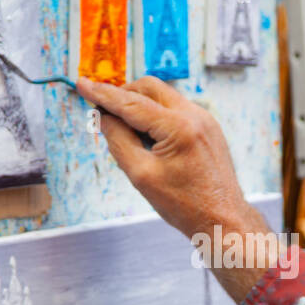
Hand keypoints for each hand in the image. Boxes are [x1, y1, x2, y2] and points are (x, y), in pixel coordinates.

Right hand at [77, 76, 276, 301]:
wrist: (222, 220)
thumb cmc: (184, 205)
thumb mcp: (141, 175)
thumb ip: (118, 141)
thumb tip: (104, 118)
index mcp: (179, 127)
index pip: (131, 102)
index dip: (102, 94)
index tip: (82, 85)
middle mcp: (195, 115)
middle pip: (149, 88)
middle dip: (123, 95)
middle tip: (102, 112)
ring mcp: (205, 119)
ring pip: (163, 97)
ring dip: (140, 106)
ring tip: (126, 132)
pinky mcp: (208, 127)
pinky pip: (176, 110)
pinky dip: (156, 116)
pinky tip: (148, 139)